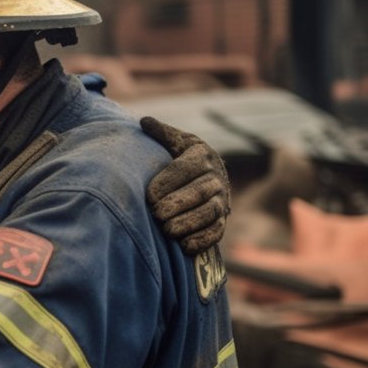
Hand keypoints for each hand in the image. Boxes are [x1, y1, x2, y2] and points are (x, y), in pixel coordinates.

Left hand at [141, 116, 230, 254]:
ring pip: (210, 213)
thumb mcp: (177, 142)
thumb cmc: (183, 159)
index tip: (148, 196)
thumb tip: (144, 121)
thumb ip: (163, 134)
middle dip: (177, 205)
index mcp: (202, 156)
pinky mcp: (223, 221)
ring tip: (167, 230)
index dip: (167, 183)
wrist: (209, 177)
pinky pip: (217, 232)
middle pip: (199, 193)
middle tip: (156, 215)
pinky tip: (184, 246)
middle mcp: (216, 178)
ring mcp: (222, 201)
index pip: (185, 169)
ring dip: (189, 223)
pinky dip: (203, 240)